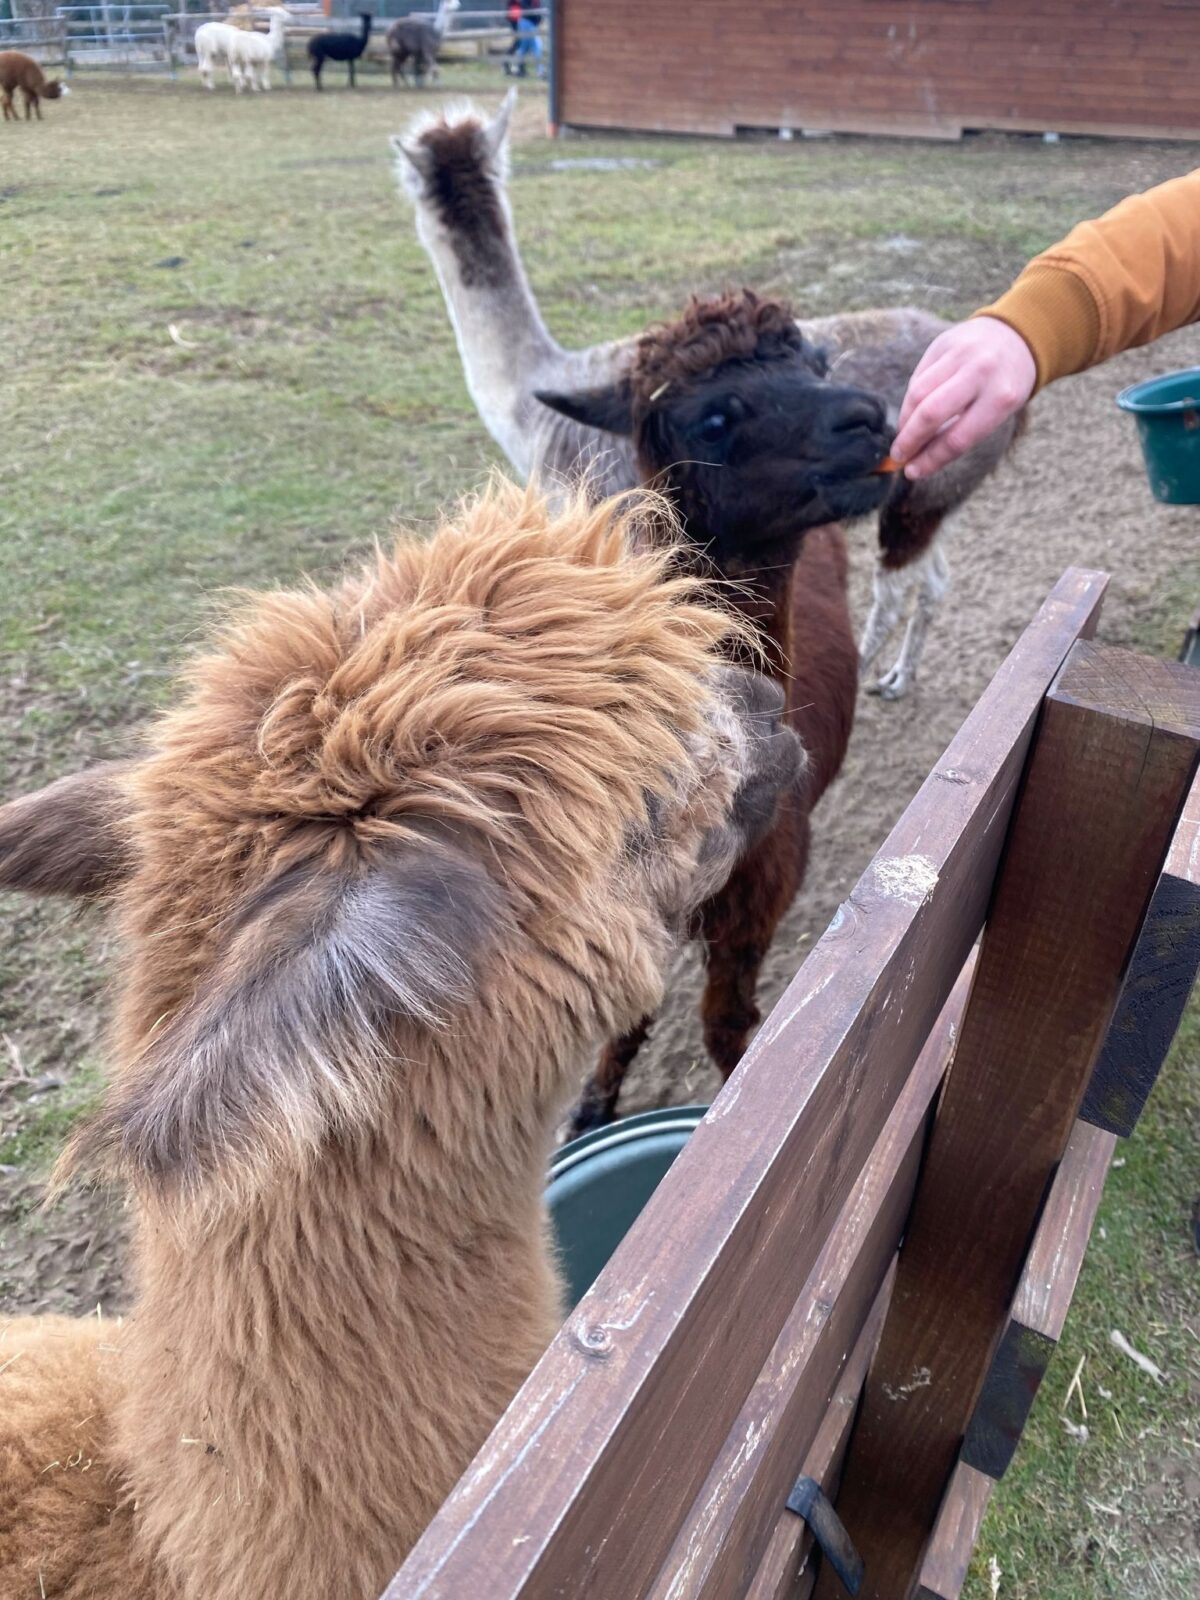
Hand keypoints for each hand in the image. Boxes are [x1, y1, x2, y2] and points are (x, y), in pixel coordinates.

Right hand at [892, 317, 1035, 479]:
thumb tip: (921, 458)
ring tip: (903, 436)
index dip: (931, 460)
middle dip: (910, 439)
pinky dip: (911, 400)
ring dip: (905, 420)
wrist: (1014, 337)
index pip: (957, 439)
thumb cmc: (1003, 385)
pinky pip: (918, 377)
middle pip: (932, 413)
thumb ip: (963, 430)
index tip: (913, 472)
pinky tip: (912, 412)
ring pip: (918, 393)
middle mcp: (981, 373)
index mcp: (1001, 399)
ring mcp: (961, 354)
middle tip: (899, 456)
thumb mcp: (996, 411)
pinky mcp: (943, 342)